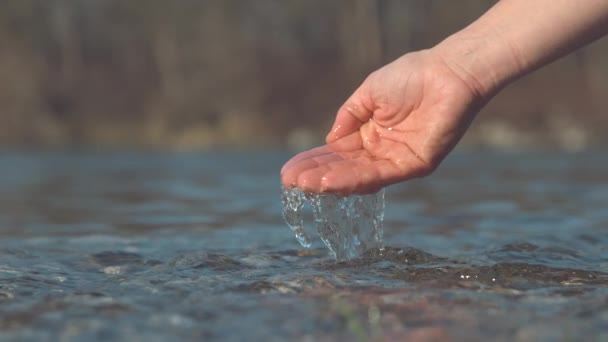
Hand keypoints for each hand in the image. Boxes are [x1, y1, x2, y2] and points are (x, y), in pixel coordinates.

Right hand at [281, 50, 486, 194]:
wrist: (447, 72)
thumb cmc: (411, 76)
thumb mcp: (369, 93)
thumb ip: (349, 116)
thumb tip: (329, 141)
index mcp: (368, 134)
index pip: (336, 154)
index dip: (313, 161)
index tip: (289, 171)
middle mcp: (380, 152)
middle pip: (343, 169)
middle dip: (315, 175)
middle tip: (290, 183)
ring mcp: (396, 161)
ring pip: (358, 177)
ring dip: (330, 182)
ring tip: (305, 184)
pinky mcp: (413, 166)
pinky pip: (379, 176)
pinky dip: (353, 179)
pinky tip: (330, 181)